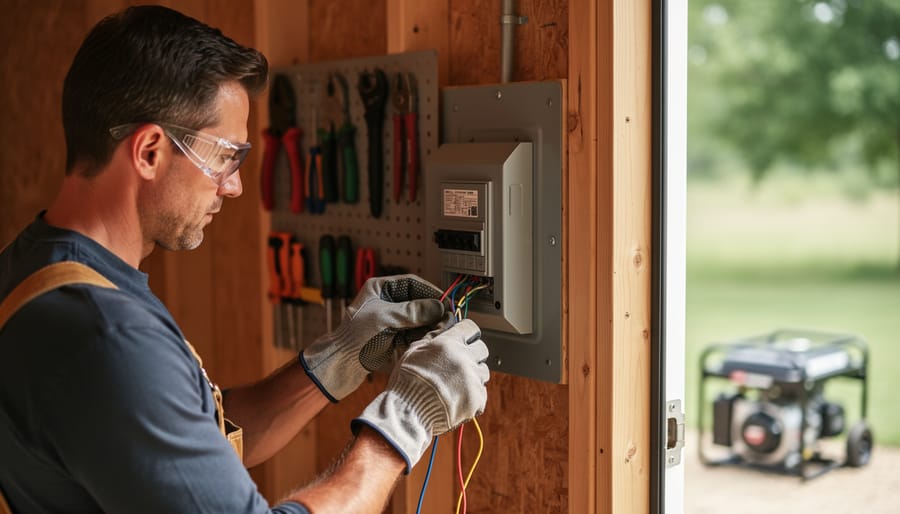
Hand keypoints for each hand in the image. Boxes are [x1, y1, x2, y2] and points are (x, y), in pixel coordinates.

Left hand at [300, 274, 445, 401]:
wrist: (340, 364)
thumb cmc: (354, 337)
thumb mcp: (384, 319)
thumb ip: (412, 311)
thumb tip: (437, 306)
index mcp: (379, 289)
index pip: (411, 284)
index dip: (430, 291)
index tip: (445, 301)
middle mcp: (386, 302)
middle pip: (417, 301)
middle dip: (432, 311)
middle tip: (447, 319)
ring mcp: (390, 320)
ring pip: (417, 318)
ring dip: (429, 325)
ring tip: (441, 331)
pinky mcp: (393, 336)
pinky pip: (413, 332)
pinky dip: (422, 336)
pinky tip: (430, 339)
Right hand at [350, 319, 489, 471]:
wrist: (407, 413)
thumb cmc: (406, 382)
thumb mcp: (414, 351)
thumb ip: (434, 336)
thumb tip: (446, 322)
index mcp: (448, 344)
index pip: (471, 328)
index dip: (467, 334)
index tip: (464, 341)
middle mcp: (464, 358)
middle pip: (482, 349)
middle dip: (472, 355)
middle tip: (458, 366)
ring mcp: (472, 379)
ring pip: (484, 371)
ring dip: (473, 376)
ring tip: (455, 385)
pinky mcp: (477, 399)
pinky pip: (482, 393)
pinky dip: (472, 397)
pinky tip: (456, 399)